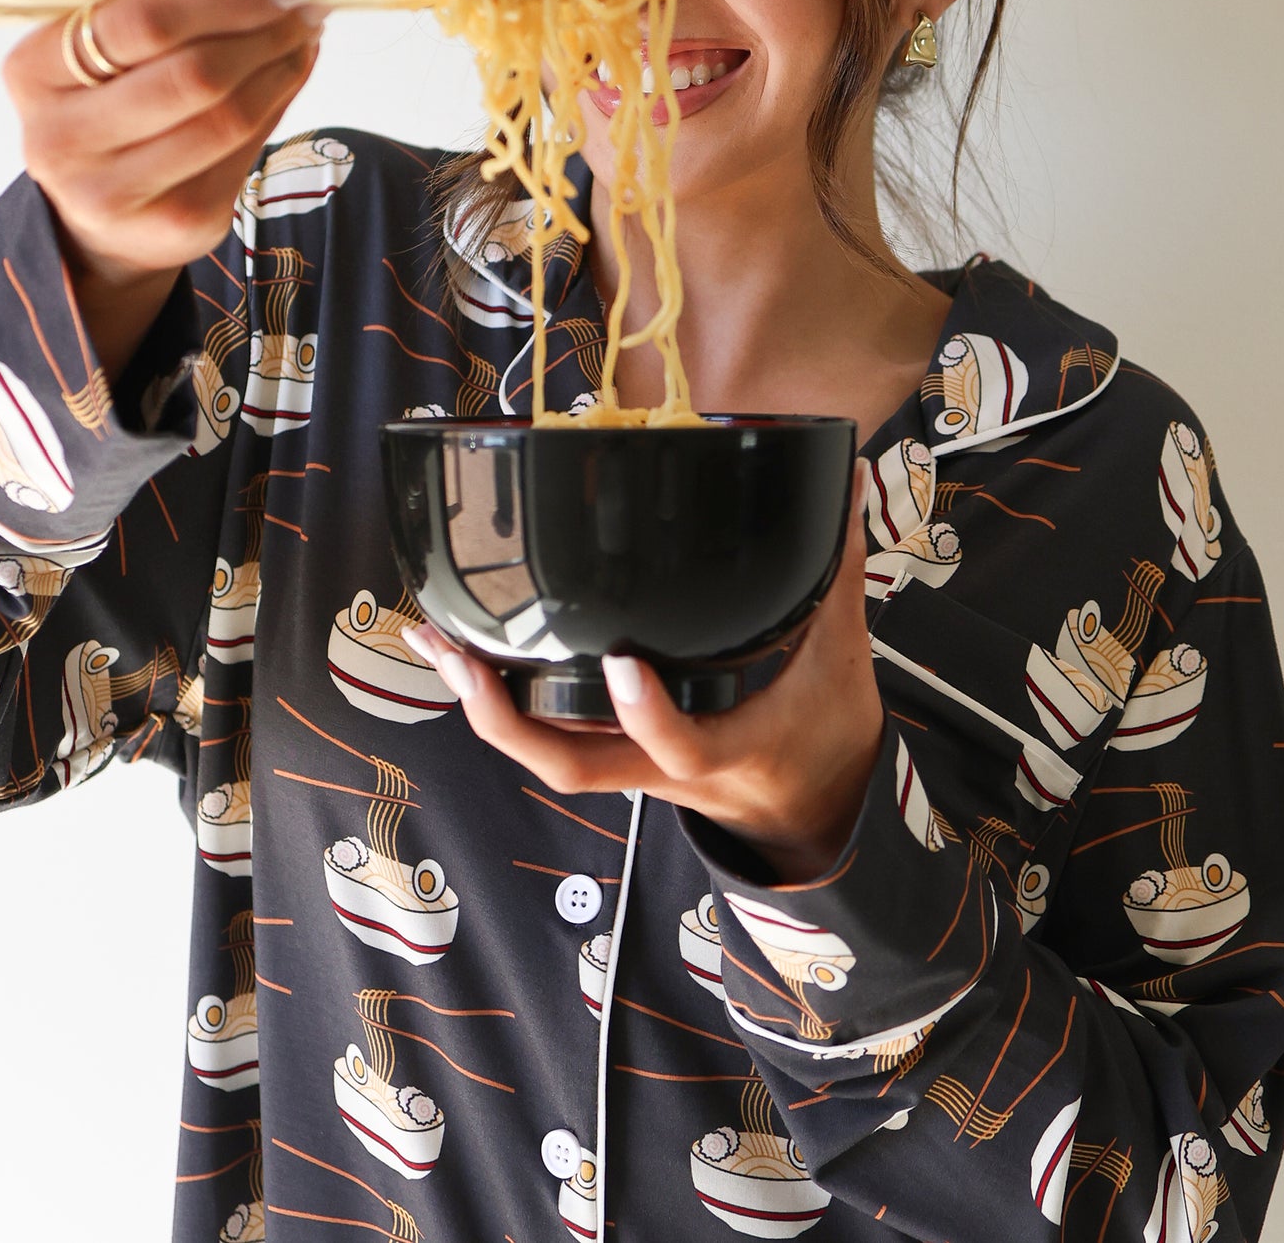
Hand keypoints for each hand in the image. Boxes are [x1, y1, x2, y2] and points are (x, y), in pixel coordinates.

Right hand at [1, 0, 323, 377]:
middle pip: (191, 74)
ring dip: (282, 66)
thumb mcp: (117, 24)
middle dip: (264, 31)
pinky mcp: (173, 224)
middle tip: (306, 5)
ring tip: (305, 33)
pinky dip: (280, 103)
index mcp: (34, 71)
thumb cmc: (112, 91)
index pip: (138, 22)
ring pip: (226, 117)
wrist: (101, 207)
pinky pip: (245, 153)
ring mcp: (114, 191)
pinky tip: (292, 71)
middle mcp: (60, 138)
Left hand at [406, 458, 881, 884]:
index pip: (678, 746)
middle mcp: (663, 769)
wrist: (816, 805)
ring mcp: (631, 766)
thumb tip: (847, 477)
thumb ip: (837, 563)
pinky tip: (466, 657)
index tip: (624, 663)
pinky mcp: (615, 753)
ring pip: (545, 754)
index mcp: (726, 749)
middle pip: (570, 765)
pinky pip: (549, 735)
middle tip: (460, 658)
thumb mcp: (841, 652)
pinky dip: (503, 701)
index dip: (646, 716)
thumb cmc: (822, 728)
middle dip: (506, 719)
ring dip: (484, 706)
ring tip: (436, 643)